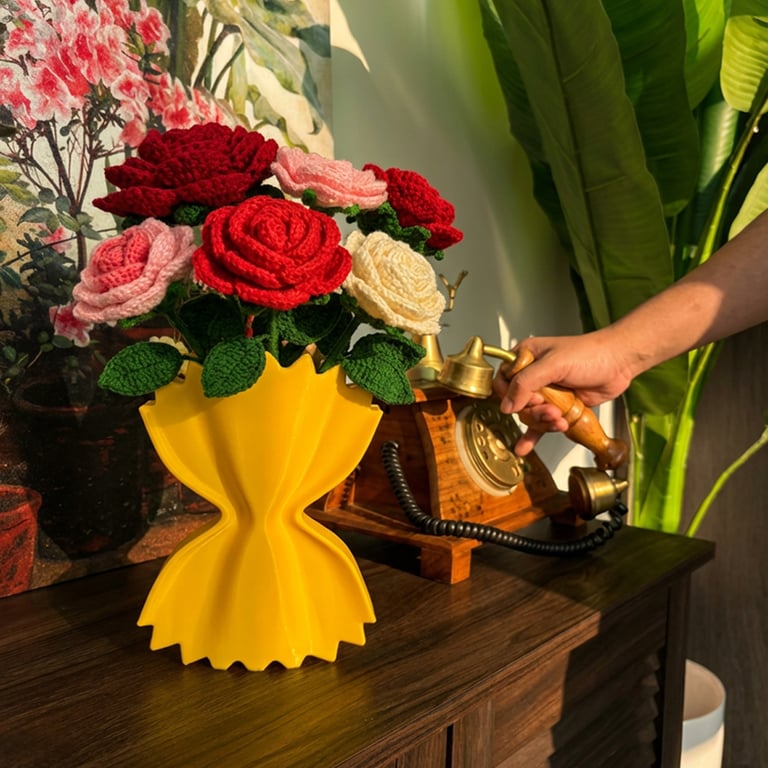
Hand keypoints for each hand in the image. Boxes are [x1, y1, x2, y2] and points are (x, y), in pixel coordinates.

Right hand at [492, 331, 633, 454]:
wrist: (618, 363)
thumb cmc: (590, 353)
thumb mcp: (553, 365)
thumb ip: (526, 383)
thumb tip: (507, 406)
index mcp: (525, 357)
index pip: (502, 380)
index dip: (513, 394)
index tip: (532, 398)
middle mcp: (532, 375)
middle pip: (517, 403)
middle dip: (535, 411)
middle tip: (551, 409)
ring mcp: (546, 392)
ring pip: (531, 416)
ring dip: (543, 422)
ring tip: (560, 419)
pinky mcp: (557, 406)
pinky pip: (540, 424)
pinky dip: (533, 436)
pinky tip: (524, 447)